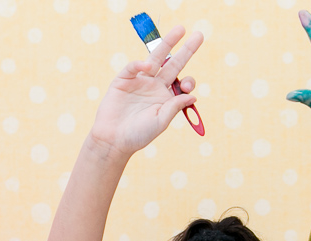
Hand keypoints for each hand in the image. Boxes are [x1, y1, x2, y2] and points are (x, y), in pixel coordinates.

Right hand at [89, 25, 203, 157]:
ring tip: (180, 30)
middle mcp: (155, 86)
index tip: (188, 85)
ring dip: (167, 44)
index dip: (189, 81)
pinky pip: (134, 67)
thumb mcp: (160, 121)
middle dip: (185, 50)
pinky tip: (148, 66)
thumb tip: (193, 95)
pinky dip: (140, 64)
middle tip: (198, 35)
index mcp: (166, 98)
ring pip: (156, 58)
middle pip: (173, 64)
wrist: (113, 139)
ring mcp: (140, 81)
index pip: (182, 83)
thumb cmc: (138, 134)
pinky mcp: (124, 79)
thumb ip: (175, 107)